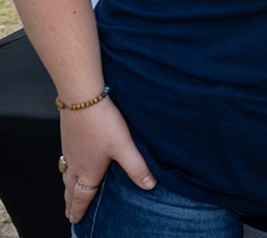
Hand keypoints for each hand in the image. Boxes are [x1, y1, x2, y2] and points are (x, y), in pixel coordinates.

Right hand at [59, 100, 155, 222]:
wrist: (82, 99)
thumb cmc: (102, 123)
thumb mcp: (124, 147)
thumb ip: (137, 167)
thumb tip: (149, 185)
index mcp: (88, 170)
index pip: (82, 196)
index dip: (79, 209)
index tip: (75, 220)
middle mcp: (75, 163)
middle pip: (70, 188)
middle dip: (70, 202)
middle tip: (68, 213)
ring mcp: (69, 150)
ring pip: (65, 174)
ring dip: (66, 186)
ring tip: (68, 191)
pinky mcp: (68, 137)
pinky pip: (65, 159)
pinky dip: (66, 168)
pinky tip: (71, 161)